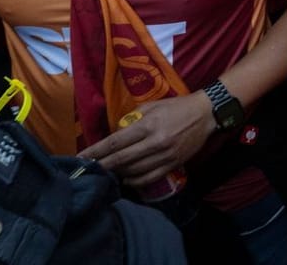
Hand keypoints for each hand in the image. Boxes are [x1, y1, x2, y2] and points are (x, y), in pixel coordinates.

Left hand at [77, 93, 217, 186]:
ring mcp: (164, 156)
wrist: (205, 114)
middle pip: (121, 159)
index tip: (81, 158)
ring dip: (117, 173)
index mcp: (148, 125)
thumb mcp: (152, 106)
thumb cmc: (176, 106)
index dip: (96, 151)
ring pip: (134, 171)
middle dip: (102, 165)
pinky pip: (150, 177)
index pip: (115, 142)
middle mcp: (155, 142)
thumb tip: (117, 133)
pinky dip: (135, 181)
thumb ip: (133, 119)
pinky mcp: (173, 164)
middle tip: (87, 170)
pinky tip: (126, 180)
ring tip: (106, 173)